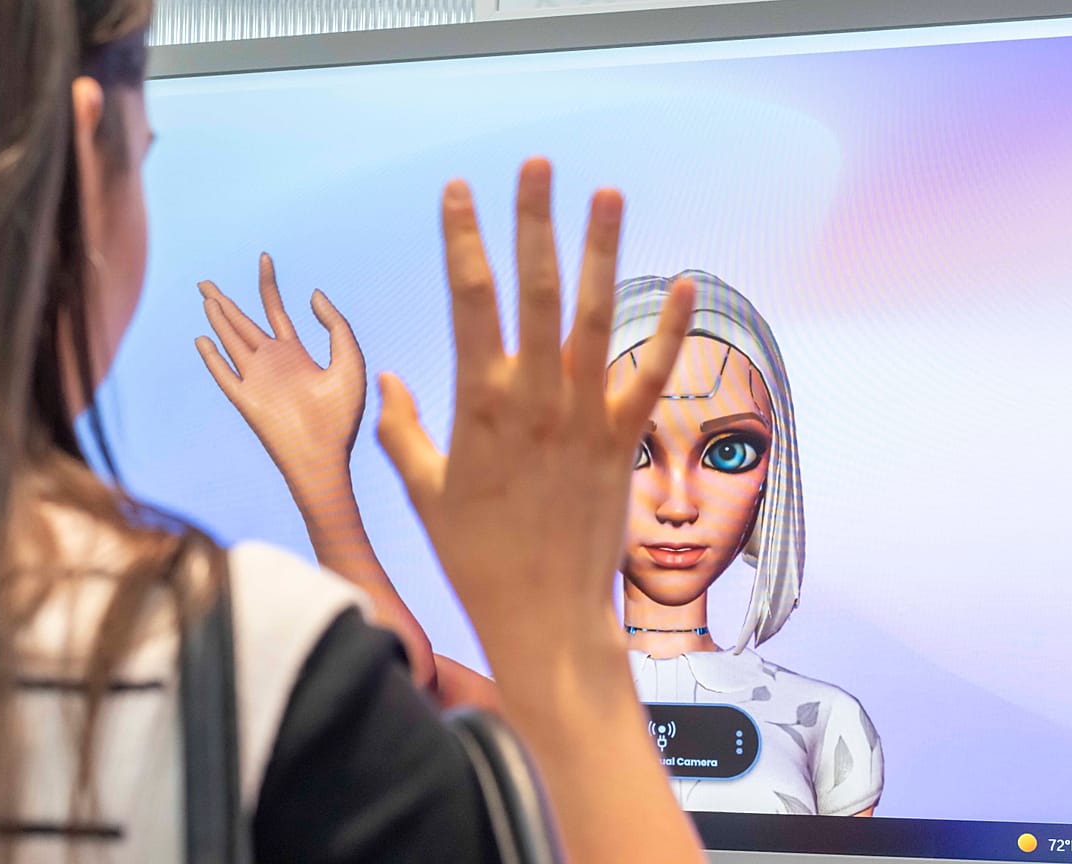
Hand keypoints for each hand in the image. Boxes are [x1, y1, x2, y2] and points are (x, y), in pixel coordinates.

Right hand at [196, 254, 366, 484]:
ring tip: (205, 296)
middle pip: (243, 324)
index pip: (276, 311)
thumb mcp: (349, 360)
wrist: (326, 456)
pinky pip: (224, 374)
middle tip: (205, 281)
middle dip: (225, 302)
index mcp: (296, 355)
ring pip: (231, 341)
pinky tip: (201, 340)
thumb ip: (336, 325)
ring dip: (218, 319)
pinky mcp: (245, 400)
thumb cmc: (342, 416)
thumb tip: (313, 293)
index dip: (268, 284)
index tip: (264, 257)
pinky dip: (212, 357)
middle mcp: (272, 364)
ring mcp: (256, 380)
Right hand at [376, 159, 692, 640]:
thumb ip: (401, 430)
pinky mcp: (622, 441)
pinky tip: (684, 282)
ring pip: (596, 316)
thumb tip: (387, 379)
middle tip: (538, 165)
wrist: (542, 615)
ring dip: (602, 251)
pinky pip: (650, 374)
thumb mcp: (422, 493)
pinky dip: (670, 328)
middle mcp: (533, 399)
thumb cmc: (475, 558)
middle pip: (535, 289)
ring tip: (608, 194)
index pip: (467, 300)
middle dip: (534, 221)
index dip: (463, 239)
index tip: (459, 190)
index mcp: (477, 404)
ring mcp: (583, 416)